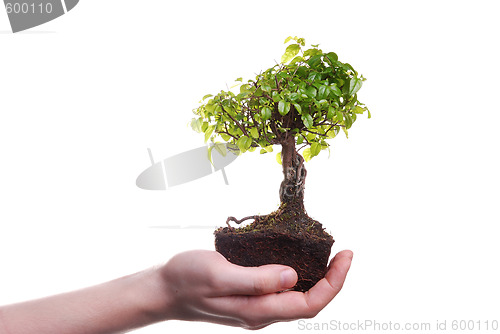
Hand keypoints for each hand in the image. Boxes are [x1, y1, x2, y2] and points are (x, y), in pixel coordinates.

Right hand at [157, 249, 352, 328]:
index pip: (308, 304)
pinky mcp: (250, 297)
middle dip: (332, 281)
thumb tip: (293, 277)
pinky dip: (298, 275)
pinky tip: (299, 258)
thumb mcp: (219, 274)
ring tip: (328, 254)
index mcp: (257, 311)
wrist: (165, 289)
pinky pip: (282, 291)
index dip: (334, 283)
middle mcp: (261, 313)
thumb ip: (256, 279)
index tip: (345, 256)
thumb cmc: (187, 279)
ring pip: (297, 298)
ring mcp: (256, 307)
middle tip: (343, 253)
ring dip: (318, 279)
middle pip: (308, 303)